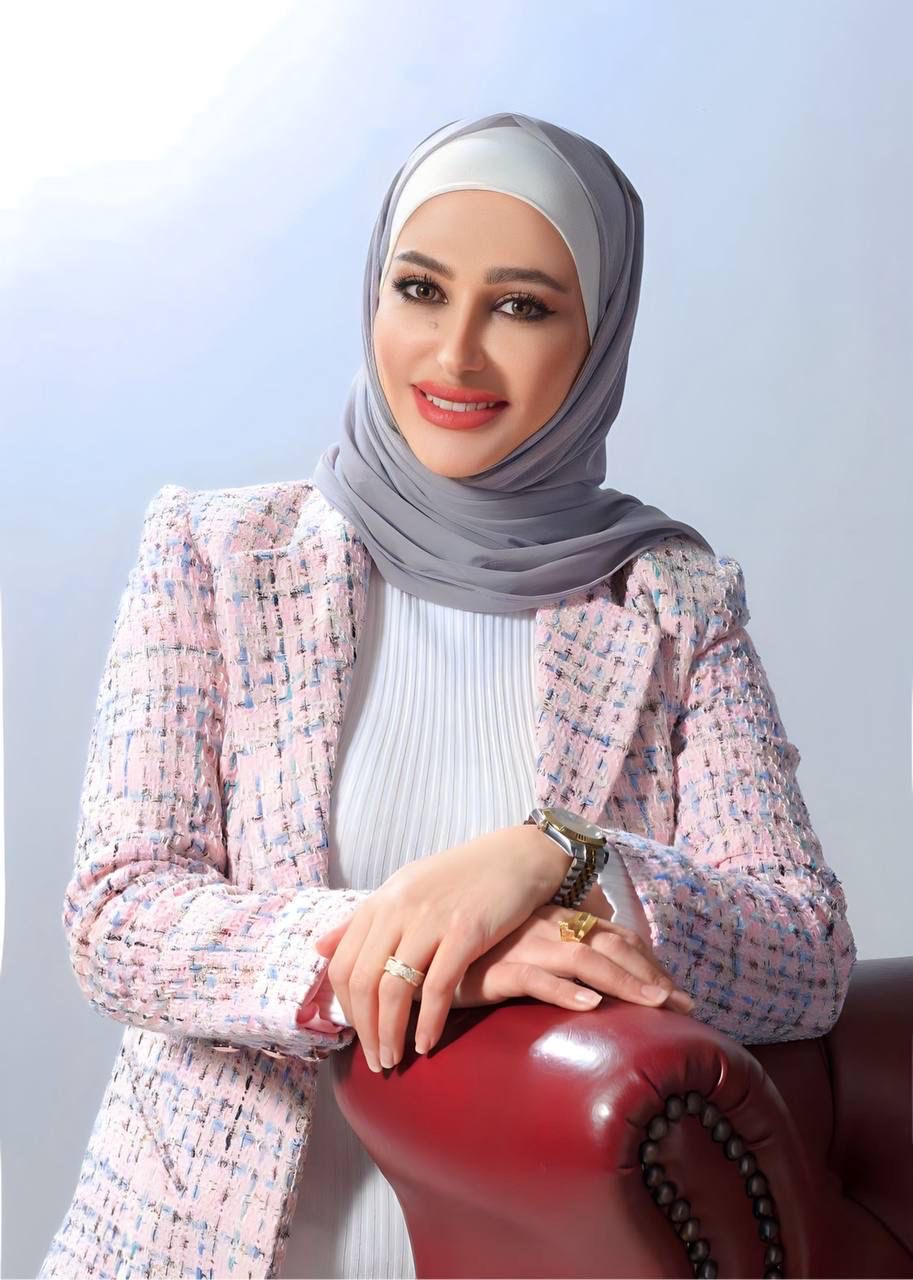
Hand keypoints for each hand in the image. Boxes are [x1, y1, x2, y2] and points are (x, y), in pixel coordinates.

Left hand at [313, 823, 573, 1071]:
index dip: (346, 1008)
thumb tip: (319, 948)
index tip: (358, 1035)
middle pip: (363, 981)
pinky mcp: (465, 931)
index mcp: (380, 902)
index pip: (342, 965)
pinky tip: (427, 1043)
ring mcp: (430, 919)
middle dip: (365, 1030)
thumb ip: (363, 921)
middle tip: (376, 1061)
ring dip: (390, 1033)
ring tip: (394, 1059)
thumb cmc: (459, 878)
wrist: (514, 857)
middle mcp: (398, 909)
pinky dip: (428, 1022)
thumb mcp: (404, 891)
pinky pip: (437, 987)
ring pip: (395, 989)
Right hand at [451, 901, 694, 1014]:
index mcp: (555, 921)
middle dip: (650, 976)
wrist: (418, 953)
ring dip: (624, 983)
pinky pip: (536, 979)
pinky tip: (592, 1006)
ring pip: (583, 961)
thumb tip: (592, 985)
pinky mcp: (495, 969)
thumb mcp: (520, 954)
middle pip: (609, 947)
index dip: (648, 963)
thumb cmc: (473, 956)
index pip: (613, 936)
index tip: (676, 993)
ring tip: (656, 1006)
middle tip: (684, 1006)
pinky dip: (566, 992)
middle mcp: (545, 928)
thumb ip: (554, 961)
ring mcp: (522, 947)